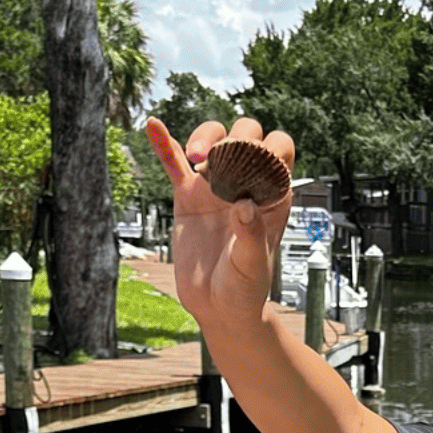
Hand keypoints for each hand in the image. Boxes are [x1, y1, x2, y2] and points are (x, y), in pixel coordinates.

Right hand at [144, 114, 294, 333]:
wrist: (217, 307)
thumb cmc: (245, 288)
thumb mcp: (253, 265)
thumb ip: (252, 235)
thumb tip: (244, 204)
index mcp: (272, 195)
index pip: (279, 151)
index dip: (271, 147)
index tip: (256, 160)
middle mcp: (245, 184)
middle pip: (245, 137)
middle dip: (236, 137)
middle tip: (223, 159)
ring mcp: (215, 186)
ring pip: (212, 141)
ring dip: (204, 138)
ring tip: (196, 157)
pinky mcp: (187, 196)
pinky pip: (173, 163)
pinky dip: (164, 144)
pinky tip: (153, 125)